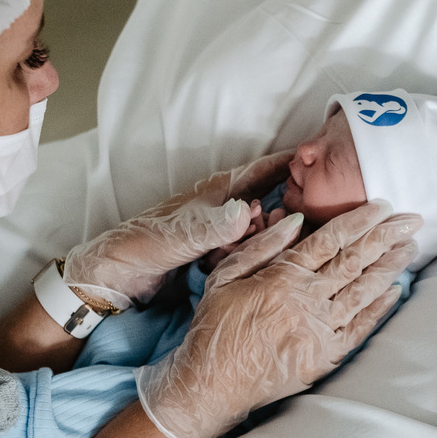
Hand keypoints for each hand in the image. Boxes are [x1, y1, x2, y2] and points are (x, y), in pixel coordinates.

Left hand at [63, 151, 291, 309]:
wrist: (114, 277)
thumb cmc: (141, 247)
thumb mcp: (179, 237)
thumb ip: (214, 227)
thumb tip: (249, 212)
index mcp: (216, 192)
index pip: (262, 170)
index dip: (291, 163)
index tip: (322, 159)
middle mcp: (223, 208)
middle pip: (270, 201)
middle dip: (286, 211)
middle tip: (294, 226)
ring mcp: (221, 232)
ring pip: (260, 230)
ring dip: (268, 239)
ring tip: (271, 248)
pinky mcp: (217, 255)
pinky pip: (247, 251)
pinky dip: (253, 256)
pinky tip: (251, 265)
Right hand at [134, 201, 420, 437]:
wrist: (211, 385)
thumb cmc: (214, 328)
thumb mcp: (224, 276)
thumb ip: (261, 247)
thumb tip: (295, 220)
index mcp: (282, 277)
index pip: (329, 240)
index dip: (359, 221)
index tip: (381, 205)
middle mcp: (306, 301)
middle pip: (354, 261)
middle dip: (385, 237)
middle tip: (411, 220)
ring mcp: (319, 330)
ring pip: (363, 291)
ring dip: (389, 267)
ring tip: (410, 248)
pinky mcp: (325, 356)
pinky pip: (360, 328)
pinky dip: (379, 308)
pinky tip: (395, 291)